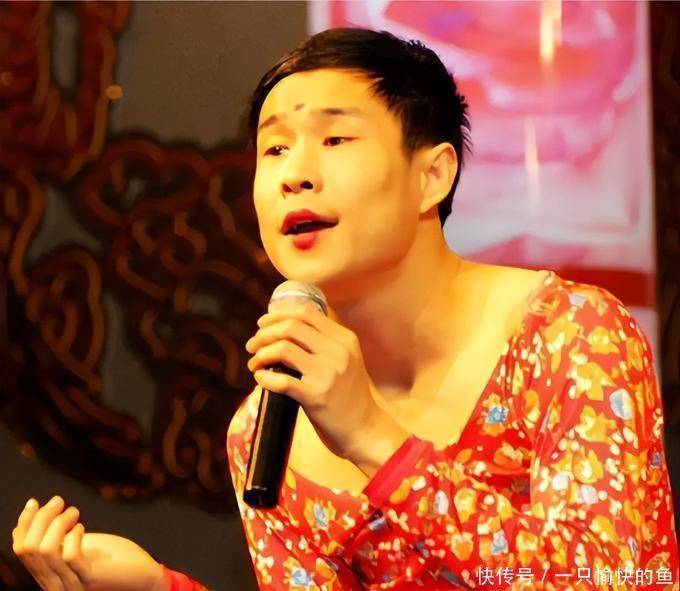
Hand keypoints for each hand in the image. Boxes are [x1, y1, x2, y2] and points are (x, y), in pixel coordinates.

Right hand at [12, 495, 167, 590]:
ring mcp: (70, 584)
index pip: (21, 550)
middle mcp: (52, 585)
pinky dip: (73, 536)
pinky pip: (70, 556)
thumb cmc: (112, 559)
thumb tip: (38, 512)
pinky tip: (81, 526)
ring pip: (45, 550)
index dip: (24, 523)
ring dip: (57, 523)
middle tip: (58, 500)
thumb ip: (59, 538)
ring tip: (74, 512)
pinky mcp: (89, 580)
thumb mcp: (79, 545)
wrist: (141, 576)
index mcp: (46, 575)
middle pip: (30, 548)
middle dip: (41, 518)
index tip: (34, 501)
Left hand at [245, 302, 408, 473]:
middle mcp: (338, 352)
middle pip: (291, 327)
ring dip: (261, 354)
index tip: (262, 324)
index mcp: (344, 339)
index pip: (307, 312)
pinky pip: (281, 380)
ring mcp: (327, 373)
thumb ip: (325, 343)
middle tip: (252, 345)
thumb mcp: (346, 360)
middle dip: (264, 334)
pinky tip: (260, 378)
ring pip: (283, 349)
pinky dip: (264, 377)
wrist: (365, 429)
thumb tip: (286, 328)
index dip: (279, 315)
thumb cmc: (350, 396)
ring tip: (254, 364)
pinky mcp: (316, 396)